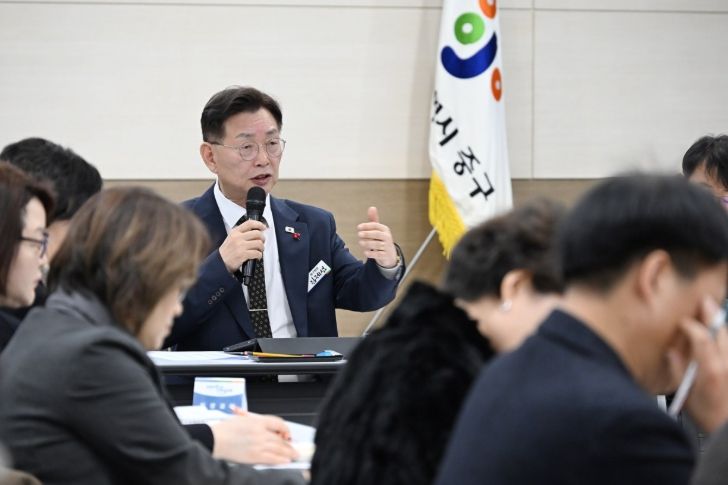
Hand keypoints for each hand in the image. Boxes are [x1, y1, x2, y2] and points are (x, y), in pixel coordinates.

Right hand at [209, 410, 297, 464]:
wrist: (215, 439)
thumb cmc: (225, 429)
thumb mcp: (243, 419)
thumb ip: (258, 423)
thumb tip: (270, 430)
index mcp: (258, 421)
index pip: (279, 423)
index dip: (285, 429)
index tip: (287, 434)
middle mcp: (260, 432)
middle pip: (280, 438)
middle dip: (289, 444)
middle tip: (294, 447)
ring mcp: (259, 444)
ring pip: (279, 448)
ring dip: (289, 452)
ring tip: (294, 455)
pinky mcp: (255, 456)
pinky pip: (272, 458)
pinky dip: (281, 460)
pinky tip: (286, 460)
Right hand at [218, 219, 266, 272]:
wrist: (220, 262)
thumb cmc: (227, 251)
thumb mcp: (231, 238)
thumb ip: (242, 233)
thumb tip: (256, 231)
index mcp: (235, 232)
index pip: (249, 223)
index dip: (259, 224)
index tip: (263, 227)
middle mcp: (238, 237)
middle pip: (257, 233)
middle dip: (262, 238)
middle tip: (262, 242)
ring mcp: (240, 246)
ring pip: (259, 243)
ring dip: (261, 248)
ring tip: (259, 250)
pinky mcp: (243, 255)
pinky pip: (257, 253)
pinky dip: (259, 255)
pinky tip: (257, 257)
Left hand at [357, 207, 397, 267]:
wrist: (389, 255)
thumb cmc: (381, 240)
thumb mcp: (378, 230)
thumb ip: (373, 220)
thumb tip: (372, 207)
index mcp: (385, 229)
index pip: (376, 225)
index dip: (367, 225)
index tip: (358, 227)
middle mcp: (387, 237)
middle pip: (377, 234)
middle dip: (367, 234)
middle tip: (359, 234)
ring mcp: (387, 246)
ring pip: (377, 244)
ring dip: (368, 243)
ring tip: (360, 242)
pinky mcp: (385, 255)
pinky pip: (378, 254)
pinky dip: (371, 253)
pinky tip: (365, 252)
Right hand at [666, 297, 727, 431]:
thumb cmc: (709, 417)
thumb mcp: (685, 394)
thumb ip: (678, 369)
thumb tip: (672, 351)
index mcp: (711, 370)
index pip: (702, 337)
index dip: (691, 325)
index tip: (682, 322)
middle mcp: (727, 364)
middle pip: (721, 330)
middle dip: (711, 313)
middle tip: (704, 301)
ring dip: (721, 323)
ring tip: (712, 312)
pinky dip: (725, 338)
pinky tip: (720, 335)